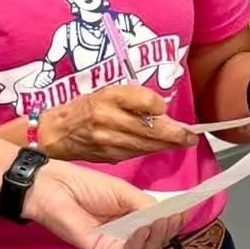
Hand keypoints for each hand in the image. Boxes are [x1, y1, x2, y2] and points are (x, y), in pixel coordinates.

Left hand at [27, 161, 184, 248]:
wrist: (53, 187)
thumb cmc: (84, 185)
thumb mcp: (125, 192)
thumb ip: (148, 205)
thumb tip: (173, 215)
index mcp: (132, 220)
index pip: (158, 227)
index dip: (174, 222)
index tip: (187, 211)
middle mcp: (125, 235)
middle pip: (155, 241)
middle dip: (168, 229)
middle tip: (173, 216)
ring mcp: (113, 245)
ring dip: (156, 235)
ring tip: (159, 220)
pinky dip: (139, 241)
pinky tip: (143, 228)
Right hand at [38, 84, 191, 162]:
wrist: (57, 133)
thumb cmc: (84, 109)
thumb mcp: (107, 92)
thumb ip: (134, 99)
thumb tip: (161, 111)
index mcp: (108, 97)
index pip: (142, 100)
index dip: (157, 105)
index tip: (164, 108)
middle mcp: (108, 118)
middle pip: (149, 128)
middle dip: (174, 134)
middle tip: (191, 135)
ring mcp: (108, 140)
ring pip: (146, 144)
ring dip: (168, 144)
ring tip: (184, 141)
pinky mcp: (109, 156)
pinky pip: (136, 153)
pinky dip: (151, 150)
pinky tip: (162, 147)